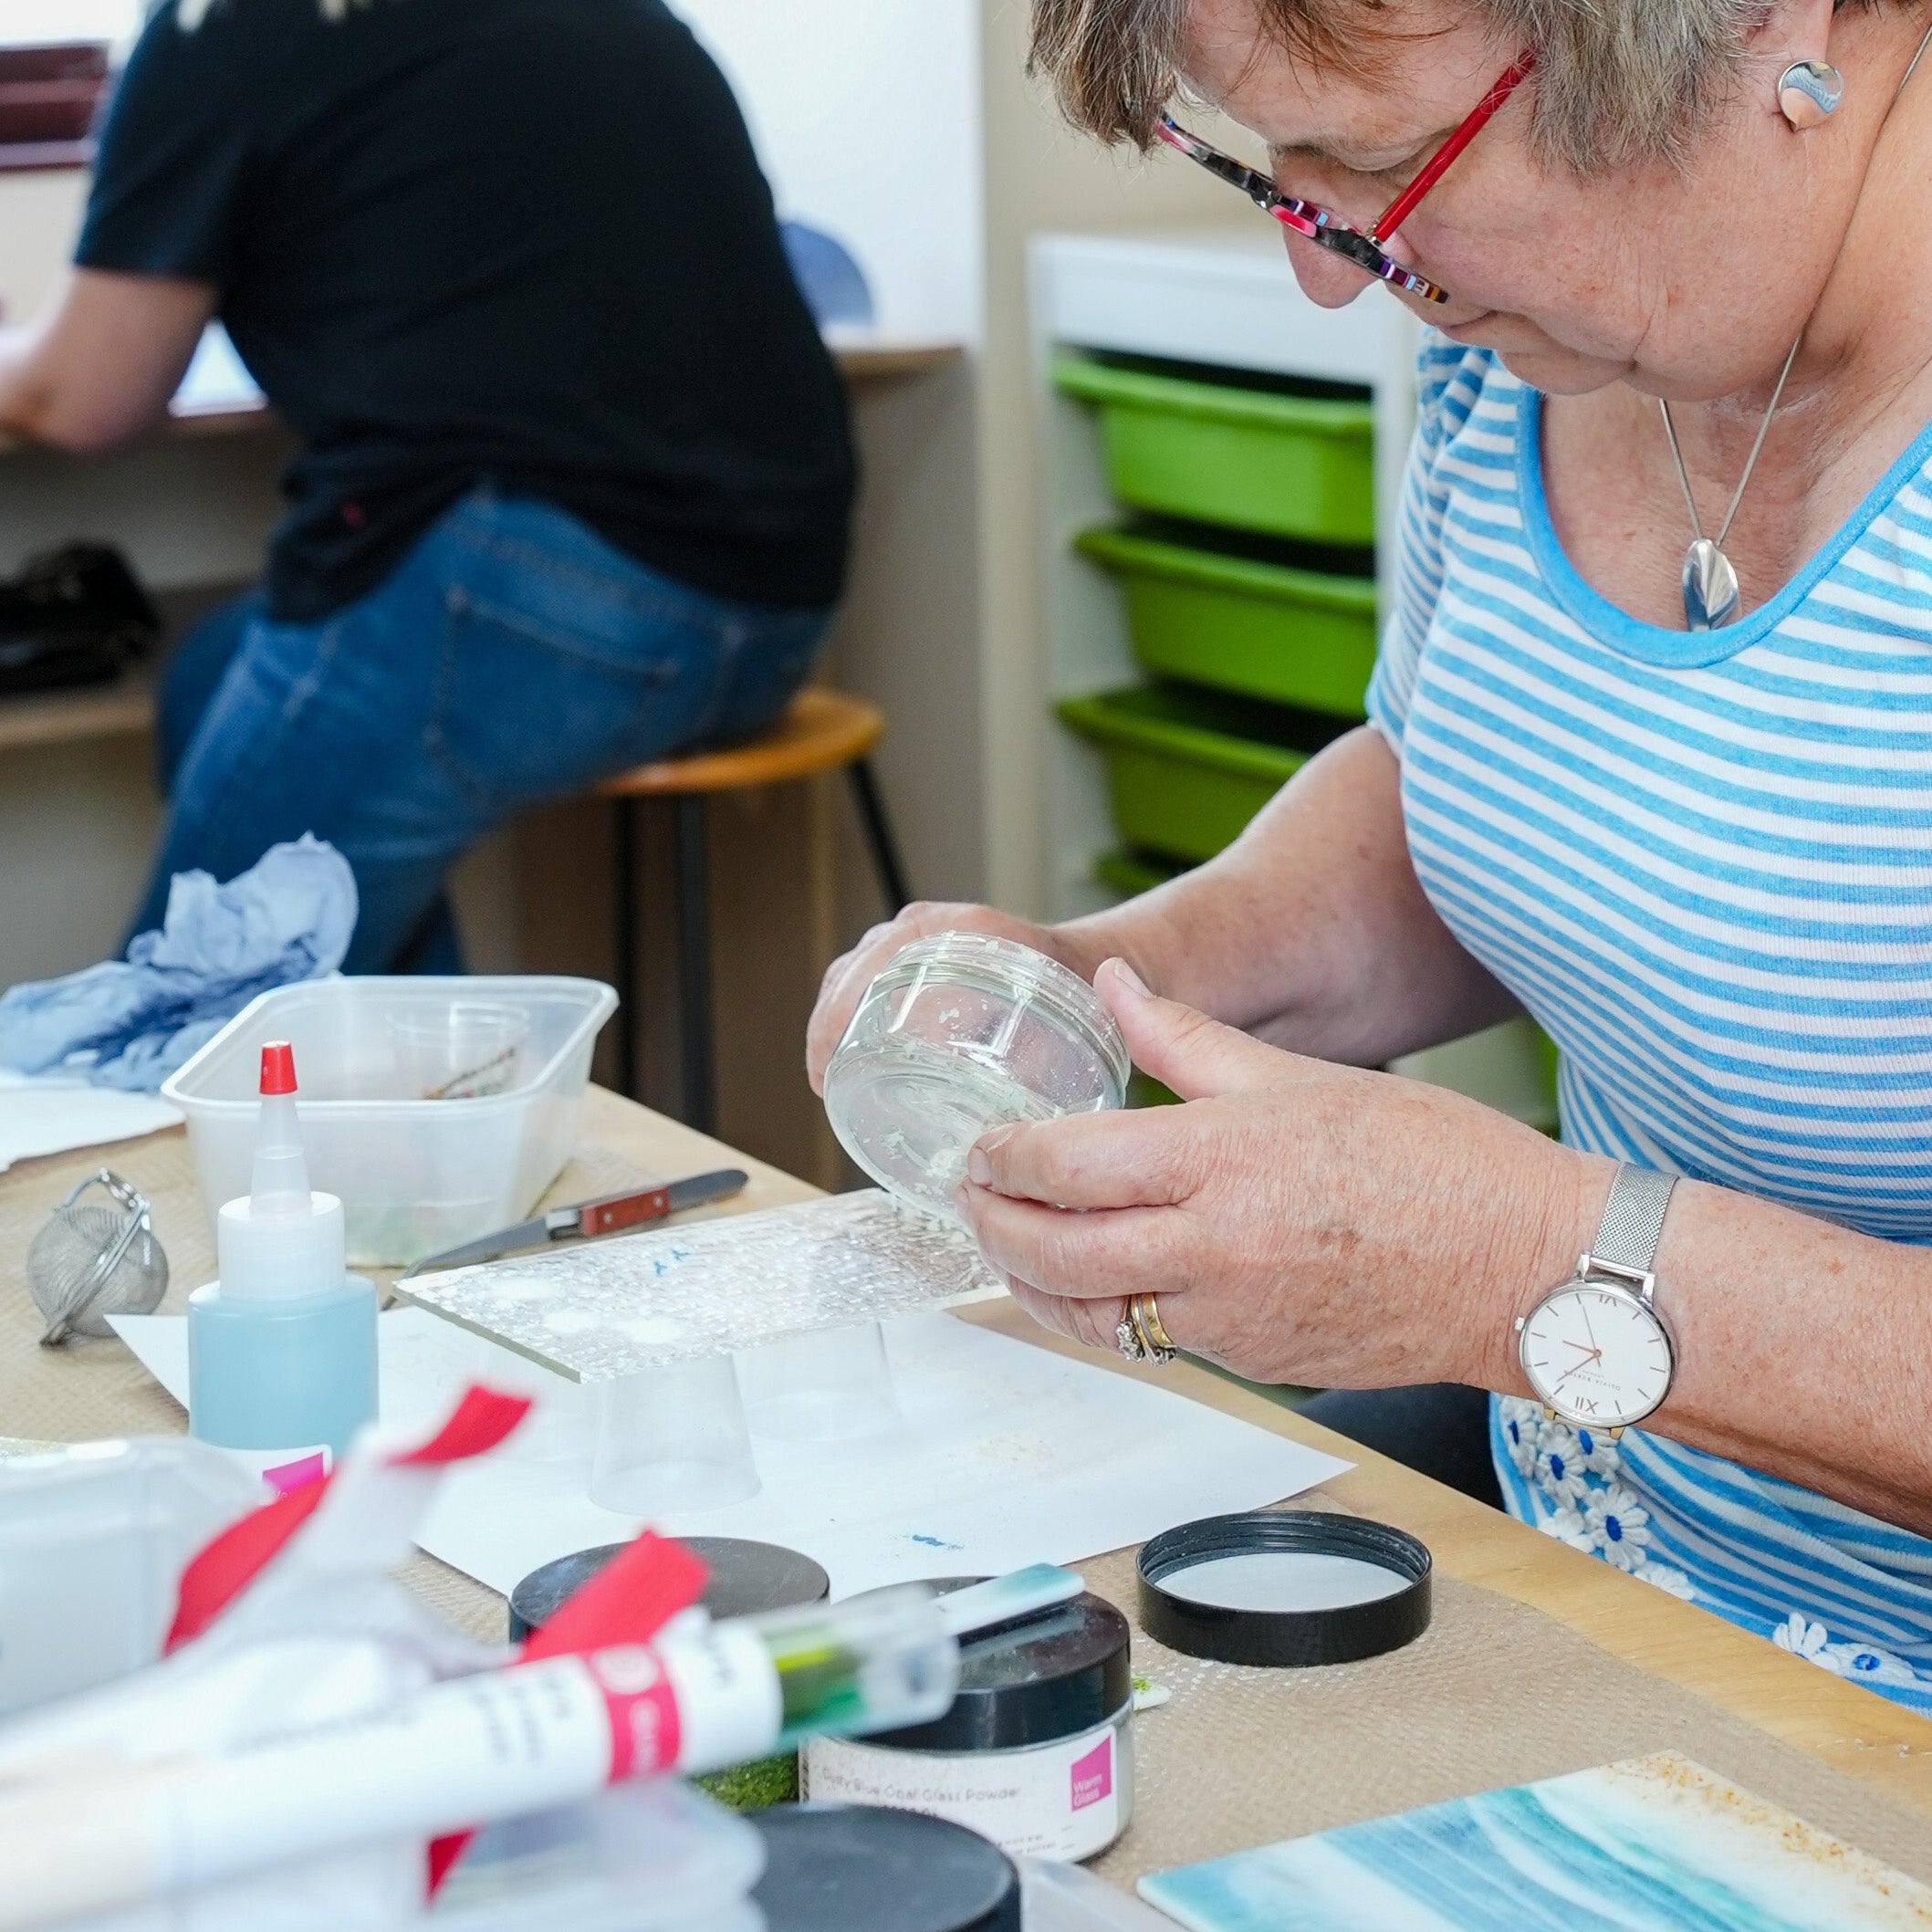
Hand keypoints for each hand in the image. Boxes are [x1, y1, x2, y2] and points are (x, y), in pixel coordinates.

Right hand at [807, 901, 1092, 1095]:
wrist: (1082, 959)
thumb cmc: (1074, 993)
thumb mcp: (1061, 1028)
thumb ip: (1033, 1069)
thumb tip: (996, 1133)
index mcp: (968, 930)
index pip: (883, 967)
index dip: (846, 1017)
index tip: (835, 1068)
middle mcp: (933, 922)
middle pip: (855, 970)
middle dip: (830, 1026)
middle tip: (824, 1083)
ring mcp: (917, 931)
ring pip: (853, 971)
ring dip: (833, 1021)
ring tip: (826, 1076)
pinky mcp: (912, 948)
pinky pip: (864, 974)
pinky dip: (847, 1011)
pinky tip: (842, 1054)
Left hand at [957, 959, 1601, 1391]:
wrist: (1532, 1272)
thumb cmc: (1441, 1164)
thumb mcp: (1306, 1078)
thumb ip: (1189, 1038)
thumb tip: (1114, 986)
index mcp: (1226, 1160)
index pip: (1071, 1164)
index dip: (1005, 1158)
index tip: (981, 1147)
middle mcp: (1219, 1247)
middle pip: (1059, 1251)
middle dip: (994, 1226)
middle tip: (970, 1197)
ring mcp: (1235, 1317)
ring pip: (1094, 1314)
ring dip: (1034, 1284)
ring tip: (1012, 1244)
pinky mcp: (1257, 1363)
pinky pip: (1154, 1342)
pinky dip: (1105, 1314)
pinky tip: (1095, 1282)